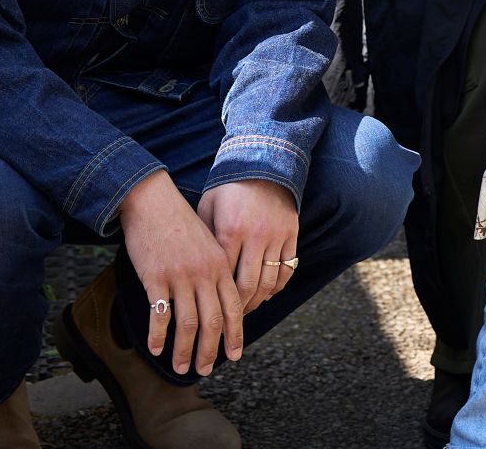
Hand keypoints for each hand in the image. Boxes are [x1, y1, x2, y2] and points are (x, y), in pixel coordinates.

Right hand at [119, 172, 246, 374]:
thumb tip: (218, 299)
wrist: (152, 201)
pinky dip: (158, 336)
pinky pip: (159, 315)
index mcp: (221, 265)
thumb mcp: (207, 243)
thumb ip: (215, 269)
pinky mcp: (156, 277)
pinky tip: (155, 349)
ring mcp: (181, 276)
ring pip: (187, 324)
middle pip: (212, 321)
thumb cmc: (179, 222)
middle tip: (205, 370)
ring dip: (184, 350)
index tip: (234, 355)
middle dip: (209, 350)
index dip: (235, 335)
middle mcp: (205, 273)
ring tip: (180, 367)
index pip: (234, 308)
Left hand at [199, 180, 300, 318]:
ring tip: (246, 311)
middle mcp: (256, 236)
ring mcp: (277, 236)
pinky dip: (277, 286)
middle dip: (238, 309)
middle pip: (248, 285)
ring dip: (258, 301)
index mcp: (230, 231)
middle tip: (228, 322)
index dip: (217, 298)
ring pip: (269, 281)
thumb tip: (194, 271)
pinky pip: (287, 269)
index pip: (224, 276)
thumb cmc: (228, 189)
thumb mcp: (209, 208)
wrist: (263, 165)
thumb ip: (204, 238)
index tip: (209, 312)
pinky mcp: (291, 234)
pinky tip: (266, 294)